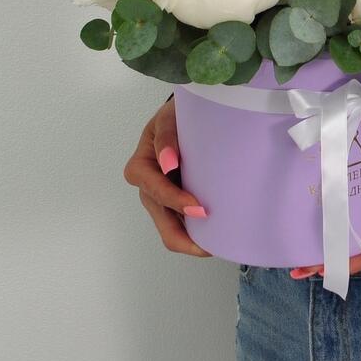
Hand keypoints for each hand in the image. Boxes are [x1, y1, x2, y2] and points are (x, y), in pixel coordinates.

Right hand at [123, 96, 212, 257]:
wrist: (183, 118)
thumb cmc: (174, 117)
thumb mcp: (167, 118)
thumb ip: (166, 137)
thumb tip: (168, 163)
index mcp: (140, 168)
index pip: (157, 192)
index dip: (176, 202)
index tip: (200, 209)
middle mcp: (148, 190)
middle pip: (164, 226)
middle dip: (188, 238)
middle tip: (214, 242)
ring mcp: (162, 201)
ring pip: (174, 233)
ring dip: (196, 240)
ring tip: (221, 242)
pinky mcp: (176, 205)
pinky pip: (185, 227)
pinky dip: (199, 234)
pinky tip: (218, 234)